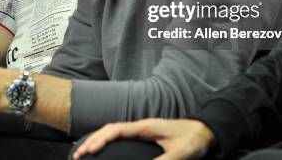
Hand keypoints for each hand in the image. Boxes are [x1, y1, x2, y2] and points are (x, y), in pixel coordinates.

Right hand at [73, 119, 213, 159]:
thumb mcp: (181, 153)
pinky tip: (101, 150)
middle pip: (110, 129)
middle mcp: (141, 126)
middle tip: (78, 155)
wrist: (204, 132)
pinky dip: (107, 142)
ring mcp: (142, 131)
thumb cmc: (193, 139)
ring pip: (113, 132)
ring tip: (83, 153)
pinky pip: (120, 137)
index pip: (117, 129)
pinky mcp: (144, 136)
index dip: (101, 139)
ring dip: (97, 140)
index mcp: (145, 126)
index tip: (89, 150)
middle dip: (93, 140)